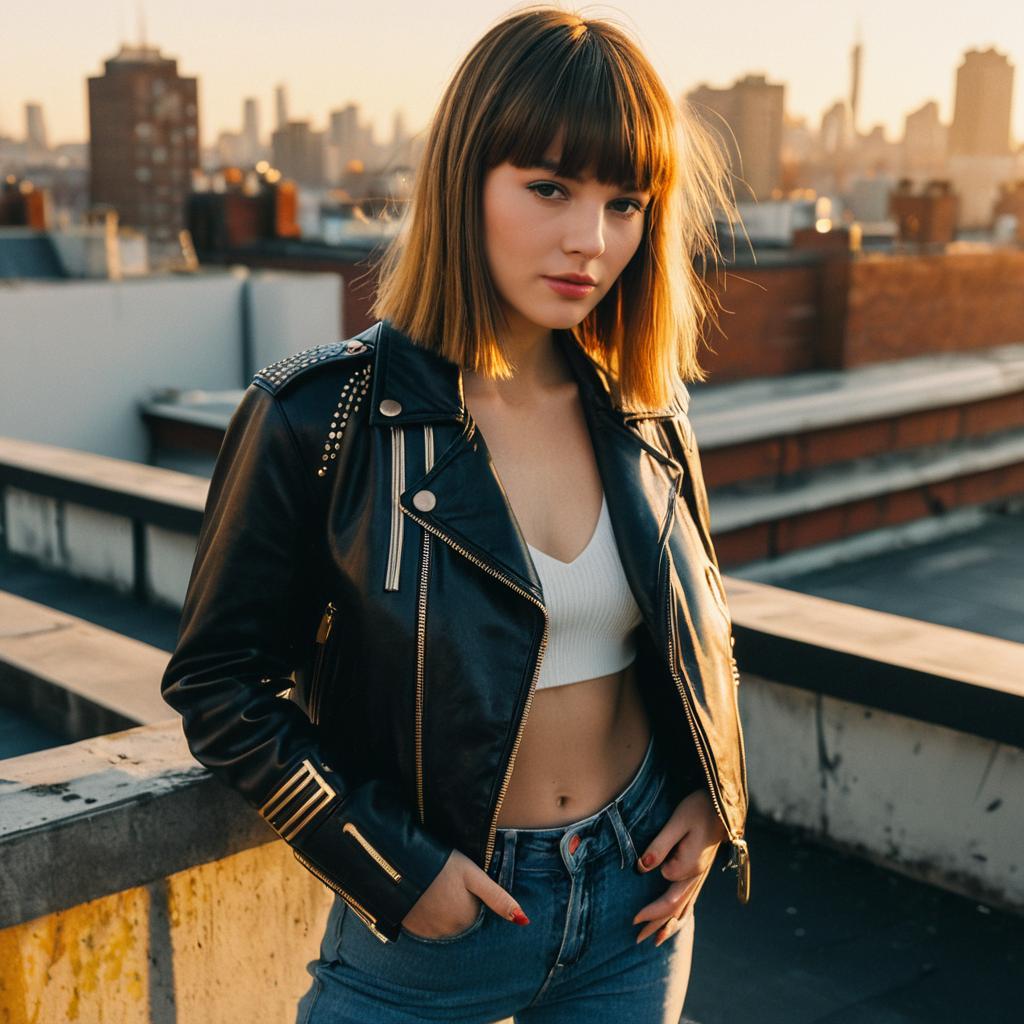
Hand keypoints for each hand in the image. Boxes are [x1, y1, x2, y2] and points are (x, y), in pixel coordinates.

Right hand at [401, 848, 529, 938]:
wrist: (400, 864)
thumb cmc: (442, 864)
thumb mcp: (474, 875)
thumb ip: (498, 899)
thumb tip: (525, 921)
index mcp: (468, 919)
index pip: (477, 914)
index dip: (472, 896)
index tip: (462, 882)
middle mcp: (450, 932)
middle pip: (461, 921)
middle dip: (458, 906)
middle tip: (448, 883)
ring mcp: (429, 933)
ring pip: (444, 925)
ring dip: (443, 912)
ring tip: (435, 889)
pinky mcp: (412, 930)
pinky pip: (427, 928)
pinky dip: (427, 917)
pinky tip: (423, 898)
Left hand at [632, 788, 726, 946]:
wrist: (723, 805)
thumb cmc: (699, 809)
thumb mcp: (678, 821)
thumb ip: (660, 844)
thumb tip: (642, 868)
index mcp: (691, 865)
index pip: (664, 883)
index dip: (649, 900)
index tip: (632, 916)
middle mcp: (697, 875)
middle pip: (675, 907)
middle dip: (656, 924)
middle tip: (635, 939)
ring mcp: (700, 876)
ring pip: (685, 907)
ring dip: (669, 924)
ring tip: (654, 941)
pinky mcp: (700, 872)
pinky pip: (691, 900)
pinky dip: (682, 915)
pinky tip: (675, 922)